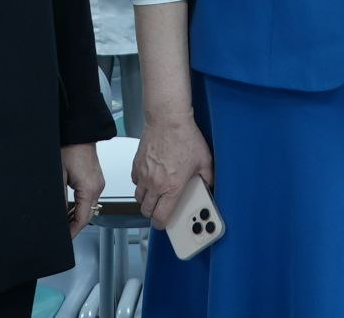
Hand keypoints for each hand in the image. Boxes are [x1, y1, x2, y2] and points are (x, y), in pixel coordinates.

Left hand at [63, 143, 105, 237]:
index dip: (73, 231)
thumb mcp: (59, 176)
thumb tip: (57, 213)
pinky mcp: (96, 179)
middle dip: (75, 226)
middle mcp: (98, 187)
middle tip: (63, 233)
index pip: (83, 219)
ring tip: (64, 223)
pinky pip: (90, 198)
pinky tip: (71, 209)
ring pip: (89, 207)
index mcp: (90, 189)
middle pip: (88, 215)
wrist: (80, 132)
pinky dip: (81, 206)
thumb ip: (60, 198)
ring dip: (78, 216)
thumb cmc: (70, 148)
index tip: (65, 238)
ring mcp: (98, 183)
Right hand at [132, 115, 213, 229]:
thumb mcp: (205, 160)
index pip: (160, 216)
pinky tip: (148, 178)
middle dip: (152, 213)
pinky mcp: (136, 164)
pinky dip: (140, 184)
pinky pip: (134, 181)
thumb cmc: (185, 137)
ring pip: (138, 197)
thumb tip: (209, 185)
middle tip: (160, 210)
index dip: (161, 224)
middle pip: (146, 210)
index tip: (164, 224)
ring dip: (146, 199)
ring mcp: (143, 174)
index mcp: (172, 187)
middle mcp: (155, 184)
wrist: (168, 119)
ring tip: (155, 195)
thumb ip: (208, 177)